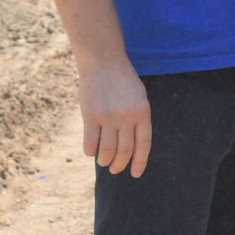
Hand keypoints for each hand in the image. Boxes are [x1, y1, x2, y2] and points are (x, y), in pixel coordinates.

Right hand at [77, 58, 151, 177]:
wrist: (103, 60)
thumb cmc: (121, 80)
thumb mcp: (138, 96)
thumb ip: (137, 119)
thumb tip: (132, 147)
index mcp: (143, 111)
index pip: (144, 144)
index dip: (140, 161)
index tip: (135, 174)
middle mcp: (127, 116)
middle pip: (125, 151)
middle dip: (120, 165)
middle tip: (115, 170)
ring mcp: (108, 116)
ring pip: (107, 150)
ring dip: (105, 160)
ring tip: (104, 161)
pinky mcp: (90, 115)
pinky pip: (90, 143)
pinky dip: (90, 152)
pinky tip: (91, 152)